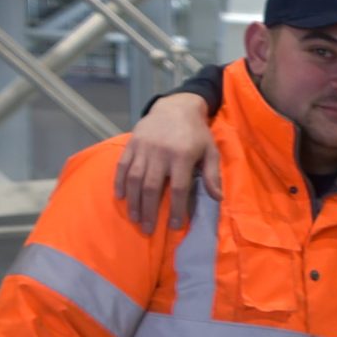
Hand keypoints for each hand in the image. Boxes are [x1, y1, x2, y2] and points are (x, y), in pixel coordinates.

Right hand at [115, 94, 222, 231]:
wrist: (175, 107)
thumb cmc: (196, 133)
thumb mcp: (210, 151)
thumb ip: (212, 175)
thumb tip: (217, 198)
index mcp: (182, 156)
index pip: (178, 188)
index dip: (176, 209)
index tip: (175, 226)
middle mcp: (160, 153)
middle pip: (152, 187)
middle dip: (150, 210)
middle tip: (148, 230)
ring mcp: (143, 148)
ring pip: (135, 178)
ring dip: (134, 201)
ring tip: (135, 218)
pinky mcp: (131, 144)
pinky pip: (122, 165)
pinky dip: (119, 182)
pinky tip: (120, 197)